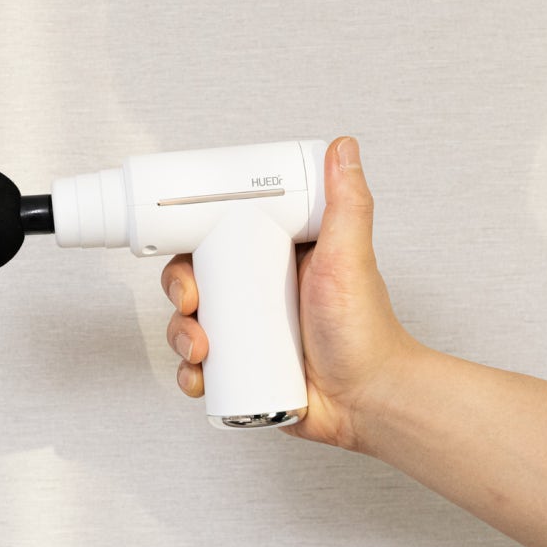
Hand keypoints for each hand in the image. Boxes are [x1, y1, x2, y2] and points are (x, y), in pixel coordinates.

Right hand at [160, 136, 414, 448]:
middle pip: (196, 282)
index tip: (185, 252)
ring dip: (178, 334)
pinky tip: (199, 375)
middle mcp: (256, 293)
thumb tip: (343, 148)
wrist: (368, 398)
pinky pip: (200, 366)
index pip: (219, 241)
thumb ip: (348, 203)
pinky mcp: (242, 368)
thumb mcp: (349, 256)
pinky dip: (188, 371)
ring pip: (190, 324)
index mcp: (274, 260)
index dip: (192, 244)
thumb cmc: (364, 329)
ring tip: (198, 348)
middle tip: (190, 303)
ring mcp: (247, 332)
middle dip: (179, 292)